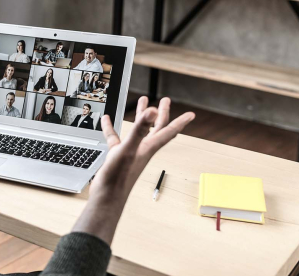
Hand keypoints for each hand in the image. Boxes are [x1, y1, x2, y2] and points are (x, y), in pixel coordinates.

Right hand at [72, 97, 194, 243]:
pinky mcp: (118, 155)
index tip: (191, 114)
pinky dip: (112, 128)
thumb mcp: (129, 149)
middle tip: (165, 100)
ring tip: (141, 102)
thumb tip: (152, 112)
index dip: (180, 122)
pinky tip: (107, 120)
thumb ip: (139, 130)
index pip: (168, 131)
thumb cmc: (119, 177)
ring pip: (139, 130)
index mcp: (149, 147)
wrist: (107, 197)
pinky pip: (116, 138)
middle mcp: (142, 149)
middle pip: (157, 128)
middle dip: (162, 113)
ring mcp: (131, 152)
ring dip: (141, 117)